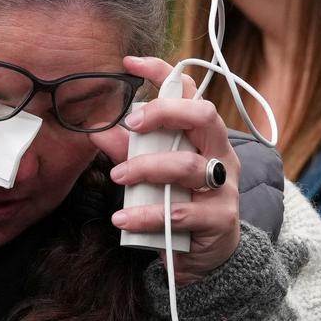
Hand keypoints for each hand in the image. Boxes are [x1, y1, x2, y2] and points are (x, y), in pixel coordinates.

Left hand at [97, 55, 241, 284]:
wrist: (206, 257)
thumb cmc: (179, 205)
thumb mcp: (152, 175)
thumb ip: (129, 152)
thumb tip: (96, 131)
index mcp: (205, 136)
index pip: (191, 92)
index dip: (163, 72)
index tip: (130, 64)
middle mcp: (220, 154)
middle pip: (204, 116)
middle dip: (166, 113)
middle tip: (132, 124)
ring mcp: (224, 187)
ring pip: (188, 165)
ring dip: (146, 169)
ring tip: (117, 178)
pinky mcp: (220, 219)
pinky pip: (183, 213)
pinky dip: (148, 215)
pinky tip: (124, 219)